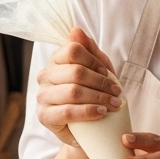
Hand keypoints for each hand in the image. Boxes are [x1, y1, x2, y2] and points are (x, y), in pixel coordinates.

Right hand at [35, 28, 121, 147]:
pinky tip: (101, 112)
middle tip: (117, 92)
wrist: (88, 128)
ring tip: (114, 104)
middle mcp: (45, 76)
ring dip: (99, 97)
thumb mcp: (97, 70)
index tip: (108, 74)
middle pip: (75, 71)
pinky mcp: (44, 116)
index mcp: (55, 61)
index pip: (72, 50)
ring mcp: (42, 96)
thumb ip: (89, 49)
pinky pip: (67, 111)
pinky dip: (88, 111)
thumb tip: (76, 30)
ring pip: (72, 91)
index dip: (94, 61)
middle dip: (101, 82)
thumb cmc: (93, 94)